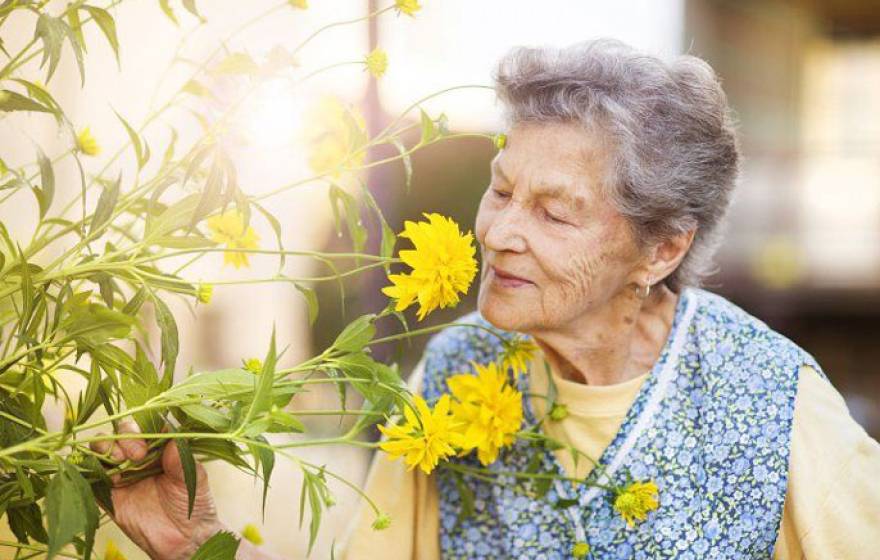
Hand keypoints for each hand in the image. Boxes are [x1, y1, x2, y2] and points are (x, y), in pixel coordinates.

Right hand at [90, 420, 224, 559]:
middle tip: (137, 455)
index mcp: (161, 446)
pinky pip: (92, 475)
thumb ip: (181, 459)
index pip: (147, 423)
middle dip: (125, 437)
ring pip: (103, 448)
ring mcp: (122, 472)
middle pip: (121, 431)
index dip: (144, 425)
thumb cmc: (193, 504)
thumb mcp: (194, 479)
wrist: (183, 539)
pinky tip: (110, 477)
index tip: (150, 439)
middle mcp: (139, 455)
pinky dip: (93, 469)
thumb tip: (171, 438)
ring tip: (120, 462)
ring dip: (107, 448)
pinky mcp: (108, 492)